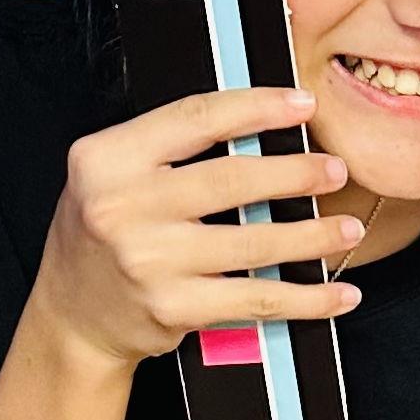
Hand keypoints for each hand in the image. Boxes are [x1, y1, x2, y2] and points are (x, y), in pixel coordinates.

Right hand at [31, 87, 365, 367]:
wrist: (72, 316)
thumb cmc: (107, 232)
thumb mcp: (115, 173)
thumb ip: (172, 146)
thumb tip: (265, 118)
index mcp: (107, 159)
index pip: (195, 119)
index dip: (257, 108)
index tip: (303, 104)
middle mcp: (122, 208)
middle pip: (232, 180)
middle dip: (296, 173)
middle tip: (335, 170)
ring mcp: (148, 262)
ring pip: (255, 242)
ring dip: (314, 236)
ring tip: (347, 228)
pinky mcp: (173, 308)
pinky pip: (257, 298)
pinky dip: (307, 298)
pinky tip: (338, 291)